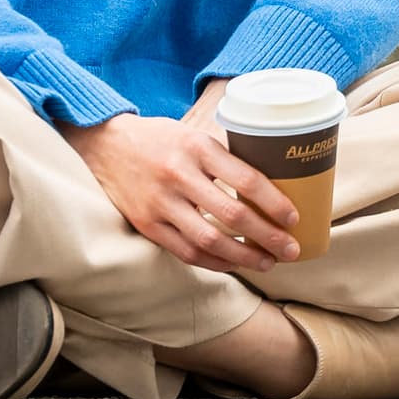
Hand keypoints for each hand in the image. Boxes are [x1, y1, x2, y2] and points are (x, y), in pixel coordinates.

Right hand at [68, 96, 304, 273]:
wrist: (105, 145)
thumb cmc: (160, 140)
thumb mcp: (194, 135)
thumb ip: (225, 158)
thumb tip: (271, 185)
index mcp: (197, 148)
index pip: (247, 179)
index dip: (274, 203)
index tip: (294, 218)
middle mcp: (179, 175)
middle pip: (233, 215)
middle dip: (268, 237)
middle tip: (291, 249)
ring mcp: (161, 203)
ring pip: (210, 240)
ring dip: (245, 257)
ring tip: (268, 263)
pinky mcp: (147, 224)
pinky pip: (186, 252)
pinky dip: (215, 262)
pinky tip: (234, 264)